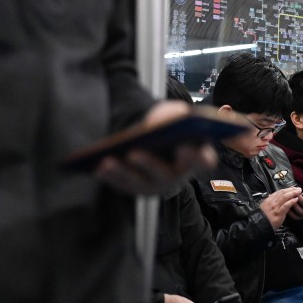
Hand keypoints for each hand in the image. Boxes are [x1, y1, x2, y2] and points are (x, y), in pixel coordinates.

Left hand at [95, 101, 217, 194]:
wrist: (154, 139)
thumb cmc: (167, 126)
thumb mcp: (172, 113)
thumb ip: (174, 113)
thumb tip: (163, 121)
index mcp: (196, 156)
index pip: (203, 160)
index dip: (197, 156)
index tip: (184, 147)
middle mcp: (178, 175)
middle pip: (166, 174)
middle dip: (149, 164)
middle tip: (133, 152)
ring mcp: (158, 185)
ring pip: (141, 183)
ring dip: (123, 172)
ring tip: (108, 160)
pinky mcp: (138, 189)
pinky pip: (124, 186)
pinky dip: (112, 177)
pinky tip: (98, 166)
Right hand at [259, 187, 300, 229]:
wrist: (260, 226)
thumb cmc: (262, 218)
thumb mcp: (264, 207)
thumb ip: (270, 202)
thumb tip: (274, 197)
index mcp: (268, 200)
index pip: (278, 192)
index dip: (286, 189)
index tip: (292, 188)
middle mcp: (272, 202)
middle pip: (282, 193)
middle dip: (291, 190)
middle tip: (298, 188)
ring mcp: (275, 208)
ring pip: (284, 197)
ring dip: (292, 193)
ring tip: (298, 192)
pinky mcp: (279, 213)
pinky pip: (286, 206)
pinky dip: (291, 202)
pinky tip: (296, 199)